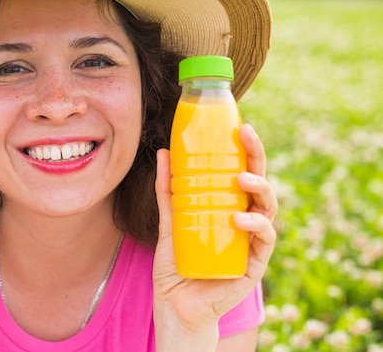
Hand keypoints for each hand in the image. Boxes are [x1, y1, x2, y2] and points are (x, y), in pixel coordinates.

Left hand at [152, 124, 276, 346]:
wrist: (176, 304)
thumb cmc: (177, 263)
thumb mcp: (169, 221)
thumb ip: (168, 191)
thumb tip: (163, 152)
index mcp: (229, 207)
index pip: (243, 172)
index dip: (246, 150)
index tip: (240, 127)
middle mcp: (245, 219)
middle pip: (259, 183)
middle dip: (257, 157)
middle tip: (247, 137)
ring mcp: (252, 240)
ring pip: (268, 208)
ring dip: (260, 189)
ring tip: (241, 180)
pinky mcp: (255, 263)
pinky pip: (264, 240)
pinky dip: (256, 227)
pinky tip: (240, 220)